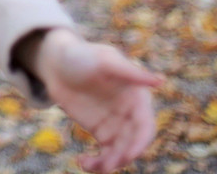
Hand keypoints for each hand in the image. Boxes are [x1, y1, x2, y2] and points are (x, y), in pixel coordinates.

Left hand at [26, 28, 163, 172]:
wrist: (57, 62)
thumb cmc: (83, 54)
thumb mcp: (105, 60)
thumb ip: (131, 72)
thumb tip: (160, 81)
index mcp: (137, 96)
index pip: (145, 124)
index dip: (140, 142)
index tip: (128, 155)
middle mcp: (129, 112)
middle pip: (132, 142)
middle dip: (122, 156)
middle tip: (106, 165)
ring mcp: (115, 123)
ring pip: (119, 152)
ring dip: (108, 164)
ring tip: (89, 165)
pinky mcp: (100, 130)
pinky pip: (104, 153)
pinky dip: (96, 162)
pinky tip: (82, 162)